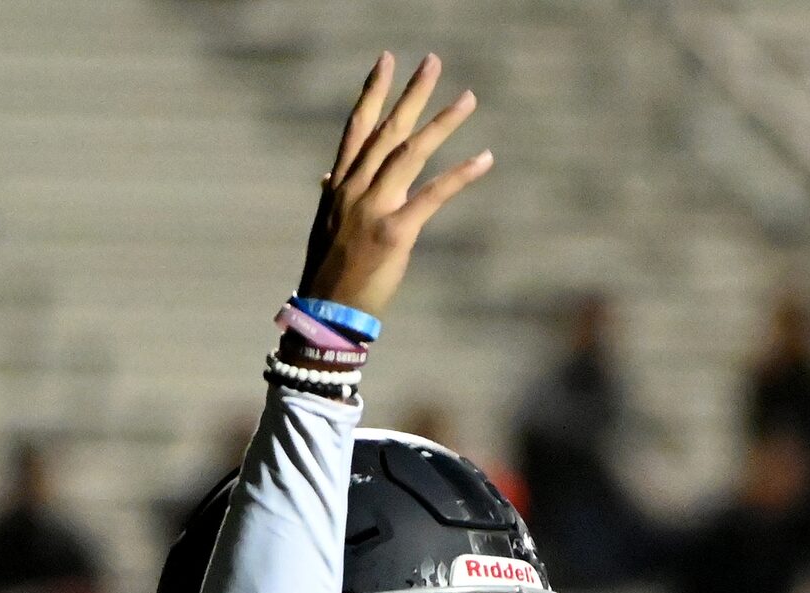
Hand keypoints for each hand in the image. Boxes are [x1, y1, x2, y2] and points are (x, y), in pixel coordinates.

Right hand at [295, 51, 492, 324]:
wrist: (327, 314)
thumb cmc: (331, 272)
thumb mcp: (326, 226)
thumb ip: (333, 195)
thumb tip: (328, 176)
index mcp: (340, 185)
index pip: (357, 128)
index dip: (372, 92)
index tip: (386, 61)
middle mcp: (354, 189)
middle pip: (387, 130)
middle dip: (411, 94)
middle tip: (433, 61)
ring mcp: (373, 209)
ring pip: (411, 153)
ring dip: (443, 123)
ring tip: (468, 99)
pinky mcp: (395, 233)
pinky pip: (433, 196)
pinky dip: (461, 175)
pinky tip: (484, 157)